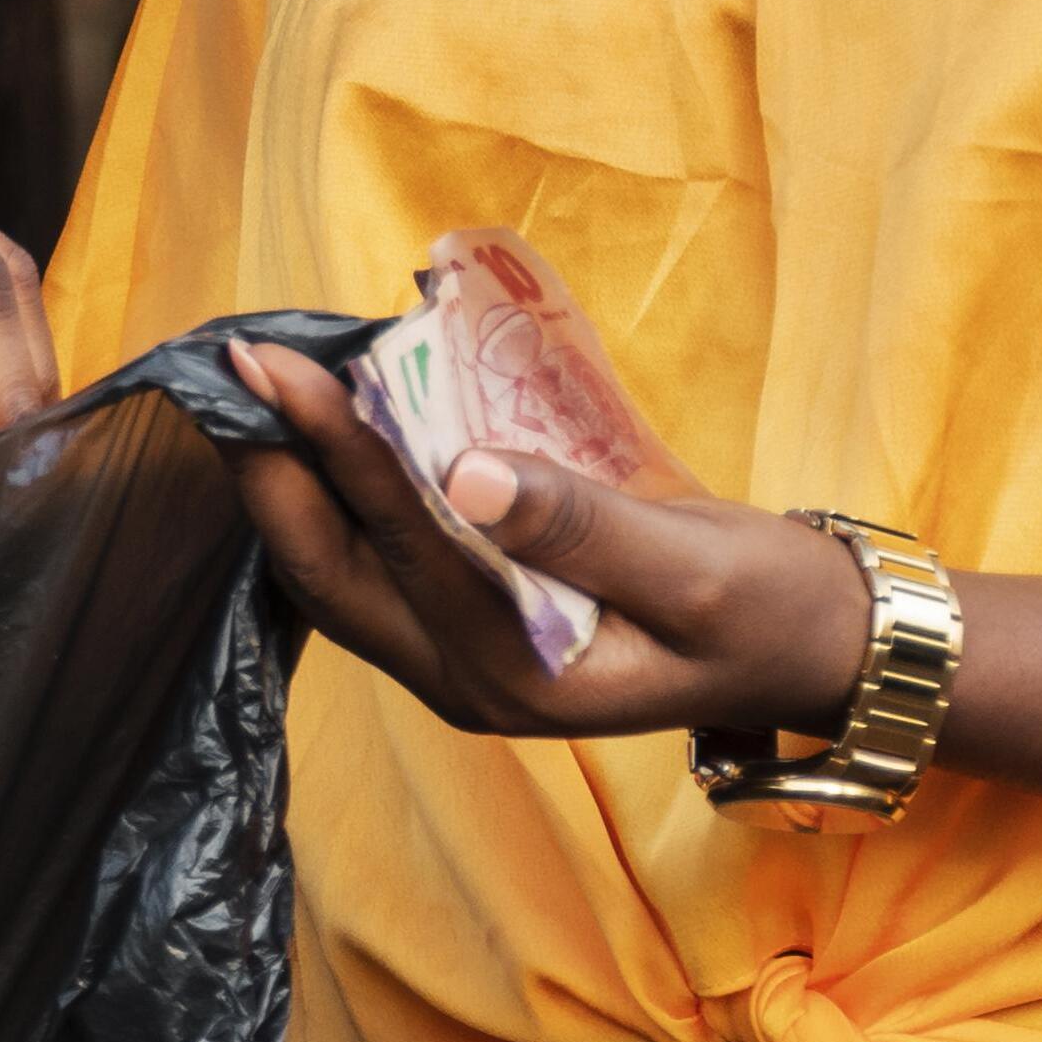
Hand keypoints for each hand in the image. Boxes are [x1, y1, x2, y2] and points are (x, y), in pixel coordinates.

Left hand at [219, 342, 873, 743]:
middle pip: (328, 569)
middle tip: (231, 365)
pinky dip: (343, 490)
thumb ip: (576, 524)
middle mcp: (463, 678)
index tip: (266, 362)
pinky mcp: (471, 624)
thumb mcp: (689, 566)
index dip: (324, 444)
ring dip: (294, 480)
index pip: (393, 540)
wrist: (811, 647)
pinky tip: (332, 424)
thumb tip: (463, 468)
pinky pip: (378, 558)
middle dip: (270, 467)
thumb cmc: (763, 608)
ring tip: (259, 385)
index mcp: (510, 673)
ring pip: (340, 568)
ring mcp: (460, 658)